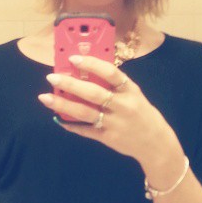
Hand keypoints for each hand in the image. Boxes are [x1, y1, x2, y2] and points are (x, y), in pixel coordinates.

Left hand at [38, 54, 177, 163]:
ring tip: (45, 97)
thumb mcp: (134, 95)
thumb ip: (114, 85)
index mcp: (130, 91)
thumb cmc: (142, 114)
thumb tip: (85, 72)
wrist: (156, 144)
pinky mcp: (108, 138)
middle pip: (93, 93)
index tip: (73, 58)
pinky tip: (58, 118)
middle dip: (70, 84)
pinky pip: (85, 130)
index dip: (91, 64)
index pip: (110, 73)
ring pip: (85, 113)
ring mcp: (114, 124)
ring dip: (63, 105)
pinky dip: (71, 124)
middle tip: (52, 77)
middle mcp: (123, 106)